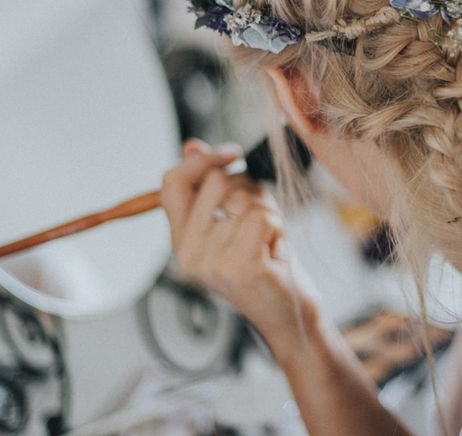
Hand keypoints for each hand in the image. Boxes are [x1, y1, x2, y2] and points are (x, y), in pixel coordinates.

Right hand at [159, 138, 321, 363]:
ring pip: (245, 199)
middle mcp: (188, 253)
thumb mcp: (236, 219)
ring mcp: (211, 262)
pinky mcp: (239, 267)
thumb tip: (191, 145)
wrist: (289, 315)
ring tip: (269, 240)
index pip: (172, 183)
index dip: (203, 160)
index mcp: (181, 240)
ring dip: (268, 211)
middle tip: (262, 218)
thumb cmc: (265, 262)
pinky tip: (275, 251)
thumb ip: (213, 186)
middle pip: (216, 183)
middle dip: (249, 189)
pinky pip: (262, 217)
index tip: (233, 153)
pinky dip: (278, 227)